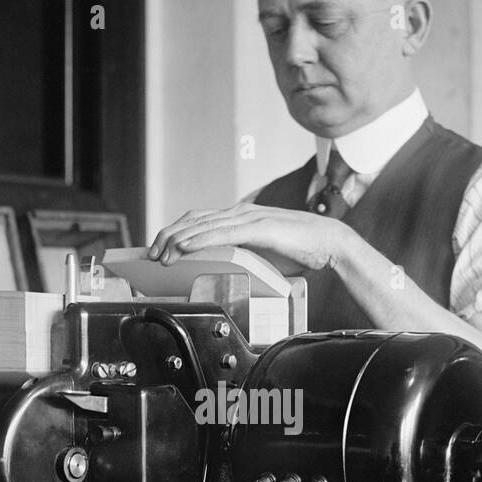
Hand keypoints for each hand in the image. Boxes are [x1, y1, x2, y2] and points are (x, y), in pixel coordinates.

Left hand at [147, 203, 343, 272]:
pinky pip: (221, 233)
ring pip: (203, 225)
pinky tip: (185, 248)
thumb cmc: (301, 250)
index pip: (200, 219)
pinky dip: (199, 240)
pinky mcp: (257, 228)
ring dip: (179, 240)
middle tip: (152, 253)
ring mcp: (249, 218)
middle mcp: (241, 212)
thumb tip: (229, 269)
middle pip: (194, 219)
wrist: (329, 243)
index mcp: (241, 216)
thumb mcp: (264, 253)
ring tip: (161, 254)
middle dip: (169, 235)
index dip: (177, 231)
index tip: (161, 247)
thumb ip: (245, 255)